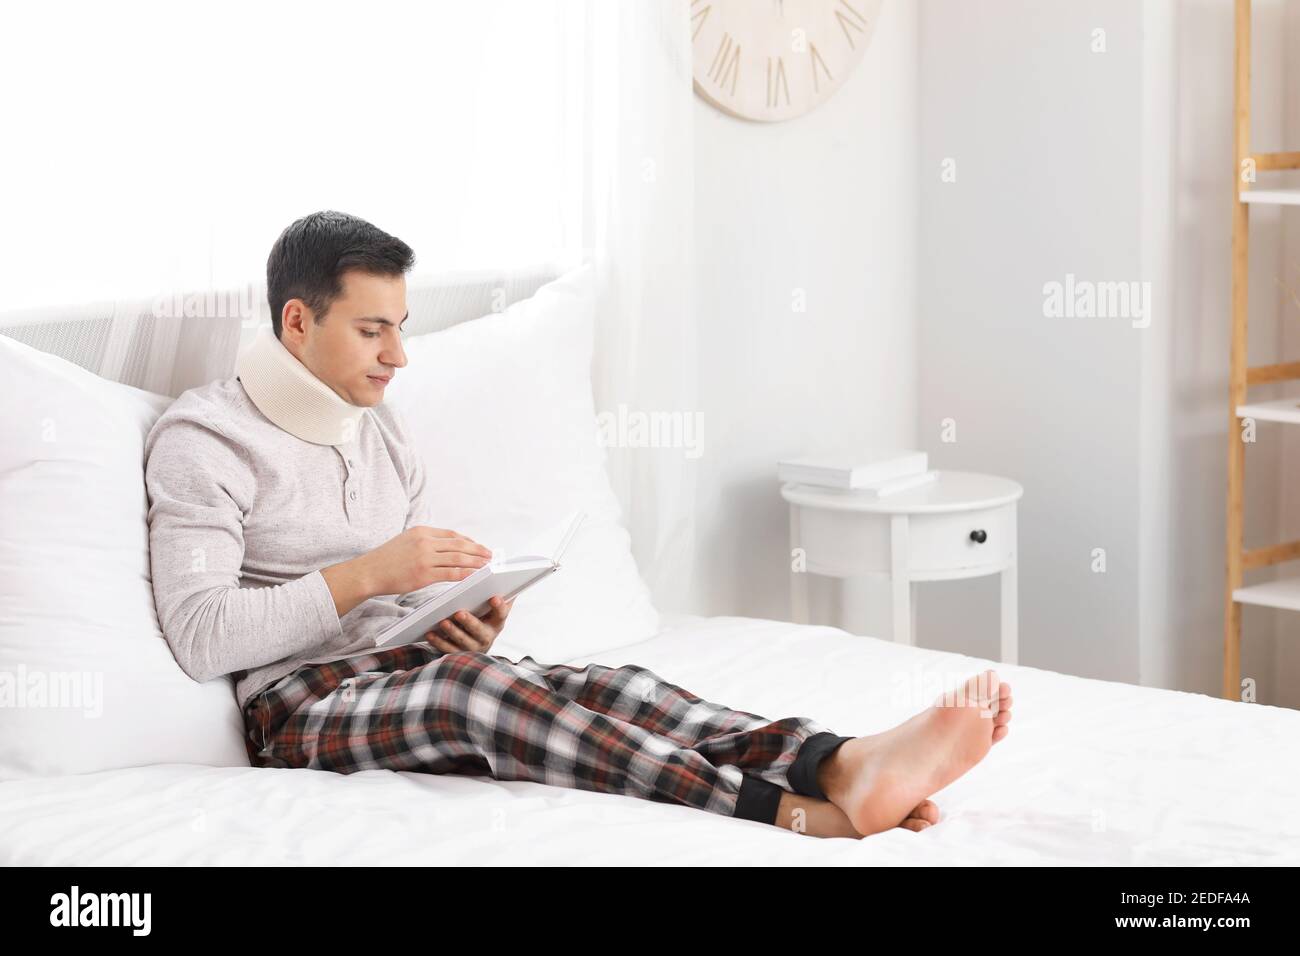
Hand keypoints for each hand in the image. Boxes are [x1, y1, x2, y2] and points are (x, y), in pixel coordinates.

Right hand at [361, 526, 492, 596]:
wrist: (368, 572)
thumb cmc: (386, 560)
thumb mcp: (406, 541)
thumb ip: (425, 542)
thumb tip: (445, 547)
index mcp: (422, 531)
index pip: (452, 535)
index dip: (469, 541)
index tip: (478, 546)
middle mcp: (425, 541)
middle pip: (459, 545)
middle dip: (478, 550)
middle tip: (490, 555)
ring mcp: (425, 558)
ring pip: (459, 558)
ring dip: (476, 562)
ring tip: (487, 566)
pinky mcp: (424, 574)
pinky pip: (451, 573)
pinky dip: (466, 574)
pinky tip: (475, 576)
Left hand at [423, 595, 514, 654]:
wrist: (475, 642)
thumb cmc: (483, 617)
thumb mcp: (492, 608)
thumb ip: (499, 594)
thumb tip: (507, 575)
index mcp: (496, 622)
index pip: (501, 614)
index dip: (499, 606)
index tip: (494, 597)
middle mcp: (486, 637)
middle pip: (479, 630)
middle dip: (469, 622)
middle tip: (459, 612)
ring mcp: (471, 647)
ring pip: (462, 640)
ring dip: (452, 631)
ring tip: (443, 622)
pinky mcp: (457, 653)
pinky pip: (447, 648)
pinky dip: (438, 641)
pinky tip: (430, 633)